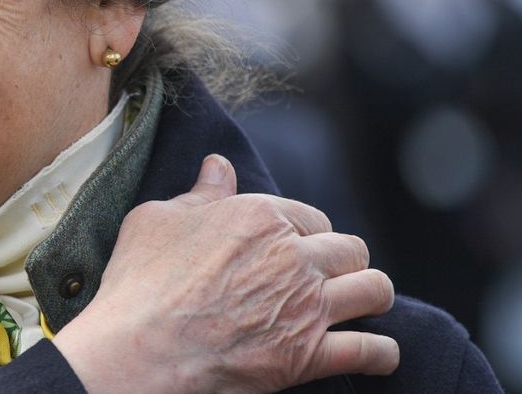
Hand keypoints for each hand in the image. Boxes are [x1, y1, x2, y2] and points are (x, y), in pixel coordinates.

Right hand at [53, 154, 397, 392]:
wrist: (140, 349)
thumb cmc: (141, 282)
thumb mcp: (159, 219)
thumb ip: (200, 193)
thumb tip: (218, 165)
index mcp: (261, 216)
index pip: (310, 217)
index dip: (305, 233)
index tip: (294, 247)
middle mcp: (293, 255)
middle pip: (350, 249)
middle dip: (343, 261)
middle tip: (328, 276)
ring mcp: (307, 306)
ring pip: (375, 290)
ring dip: (372, 295)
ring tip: (363, 304)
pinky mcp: (309, 355)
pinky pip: (370, 351)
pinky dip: (381, 354)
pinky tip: (379, 356)